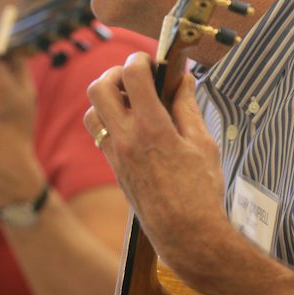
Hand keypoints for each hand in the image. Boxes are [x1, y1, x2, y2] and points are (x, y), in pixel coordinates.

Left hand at [84, 52, 231, 282]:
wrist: (185, 235)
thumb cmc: (200, 192)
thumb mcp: (202, 143)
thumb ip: (187, 107)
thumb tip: (182, 80)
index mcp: (151, 128)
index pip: (133, 75)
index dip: (142, 59)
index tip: (153, 60)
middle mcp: (126, 139)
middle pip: (98, 88)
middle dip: (114, 73)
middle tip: (136, 77)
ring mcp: (115, 155)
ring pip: (91, 112)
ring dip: (106, 98)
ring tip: (131, 100)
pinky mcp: (113, 168)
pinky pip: (99, 134)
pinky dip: (109, 120)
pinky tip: (133, 124)